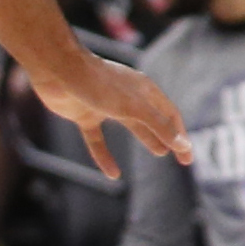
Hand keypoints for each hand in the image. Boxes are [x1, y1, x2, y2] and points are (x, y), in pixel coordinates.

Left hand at [29, 50, 188, 177]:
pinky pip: (97, 139)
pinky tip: (112, 174)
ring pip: (130, 126)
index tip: (187, 156)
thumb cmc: (98, 83)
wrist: (57, 70)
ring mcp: (105, 106)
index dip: (180, 135)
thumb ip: (159, 127)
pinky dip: (104, 156)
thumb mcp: (134, 108)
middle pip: (153, 120)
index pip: (169, 114)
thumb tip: (183, 146)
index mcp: (144, 90)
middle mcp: (127, 97)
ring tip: (158, 153)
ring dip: (145, 139)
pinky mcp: (85, 114)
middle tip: (178, 156)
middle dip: (166, 137)